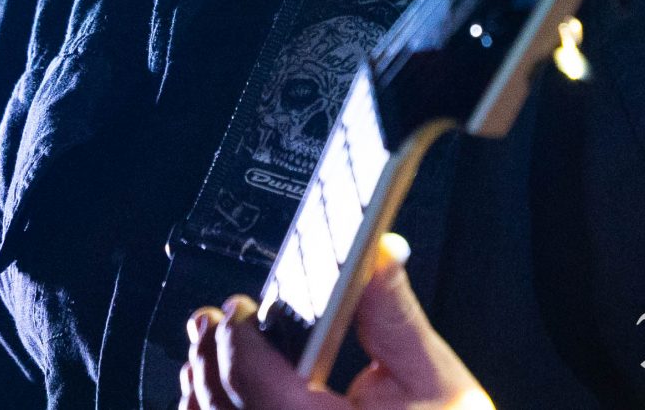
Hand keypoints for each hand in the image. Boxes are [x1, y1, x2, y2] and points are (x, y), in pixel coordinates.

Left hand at [178, 235, 495, 409]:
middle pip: (221, 407)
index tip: (241, 307)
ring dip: (203, 390)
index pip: (253, 382)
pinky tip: (218, 397)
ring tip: (209, 351)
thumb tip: (380, 251)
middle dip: (211, 353)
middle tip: (216, 318)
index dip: (238, 337)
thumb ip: (396, 317)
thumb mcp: (440, 384)